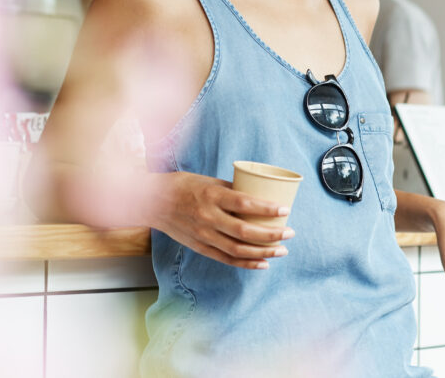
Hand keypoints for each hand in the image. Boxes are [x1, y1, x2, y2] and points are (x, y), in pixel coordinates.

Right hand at [152, 172, 294, 269]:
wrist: (153, 202)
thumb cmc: (184, 186)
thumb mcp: (209, 181)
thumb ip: (233, 191)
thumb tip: (259, 198)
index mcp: (211, 196)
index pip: (244, 204)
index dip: (267, 209)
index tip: (286, 210)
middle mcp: (208, 217)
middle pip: (245, 231)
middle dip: (271, 234)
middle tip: (290, 233)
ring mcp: (203, 235)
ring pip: (238, 249)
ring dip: (264, 252)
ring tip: (282, 250)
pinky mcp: (200, 247)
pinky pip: (227, 259)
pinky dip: (247, 263)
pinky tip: (263, 263)